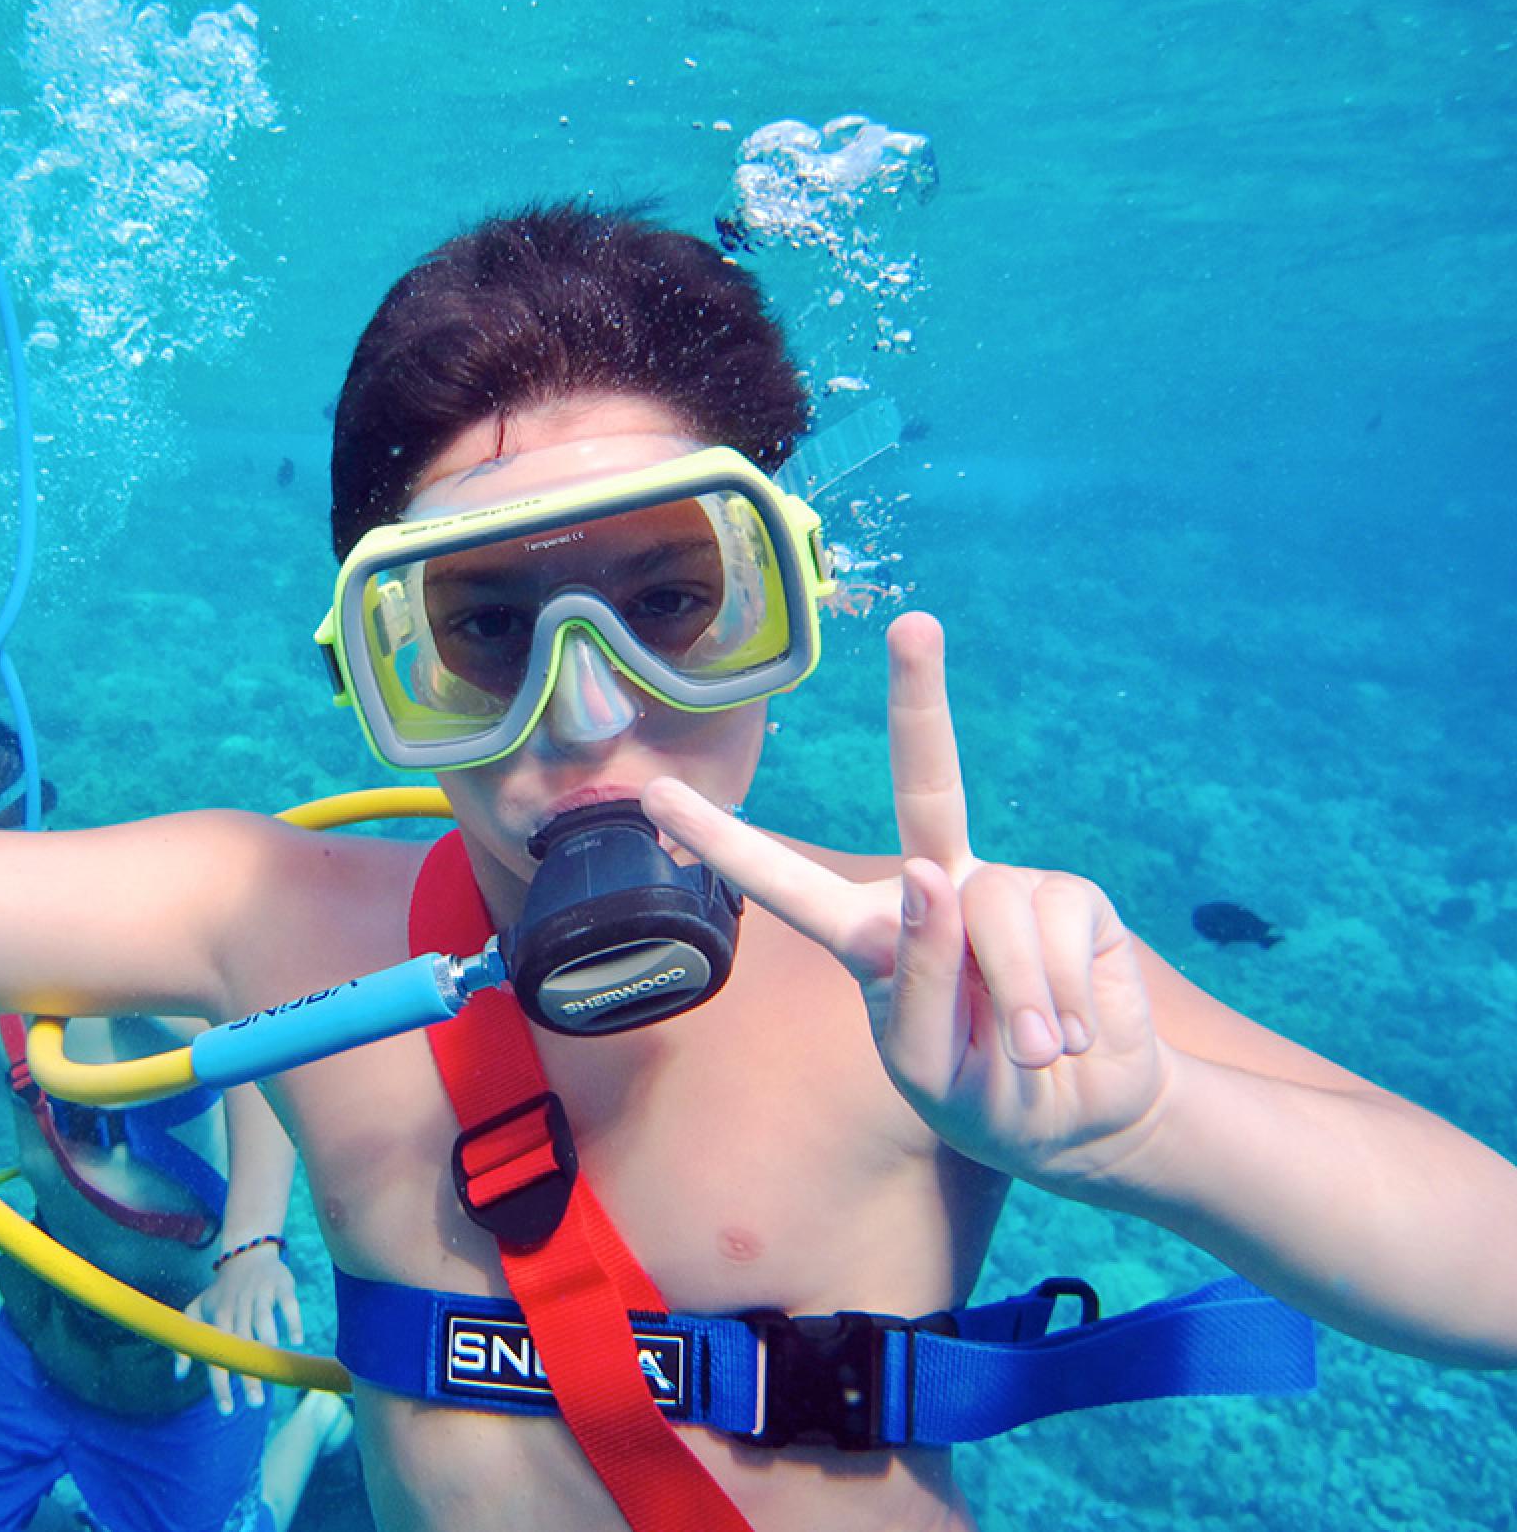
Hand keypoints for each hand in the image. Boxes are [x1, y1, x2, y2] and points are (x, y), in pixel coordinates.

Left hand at [177, 1244, 302, 1413]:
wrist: (245, 1254)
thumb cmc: (221, 1292)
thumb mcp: (195, 1311)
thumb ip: (185, 1344)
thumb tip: (178, 1377)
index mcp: (218, 1320)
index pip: (216, 1356)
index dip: (220, 1384)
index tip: (227, 1410)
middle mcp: (237, 1309)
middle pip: (241, 1346)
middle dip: (248, 1374)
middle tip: (256, 1403)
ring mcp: (259, 1296)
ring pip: (262, 1321)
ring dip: (267, 1343)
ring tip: (273, 1369)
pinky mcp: (280, 1285)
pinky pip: (287, 1303)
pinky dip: (292, 1320)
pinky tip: (296, 1340)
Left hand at [643, 611, 1172, 1193]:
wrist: (1086, 1119)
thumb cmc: (986, 1098)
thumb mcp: (931, 1070)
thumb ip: (922, 984)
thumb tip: (940, 877)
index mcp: (872, 936)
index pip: (786, 884)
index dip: (724, 842)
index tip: (657, 793)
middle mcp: (938, 890)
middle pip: (928, 784)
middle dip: (923, 701)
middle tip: (916, 624)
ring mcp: (1006, 886)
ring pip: (991, 912)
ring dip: (1016, 1007)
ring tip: (1032, 1056)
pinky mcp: (1073, 898)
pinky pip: (1055, 934)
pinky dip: (1061, 1001)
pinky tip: (1068, 1032)